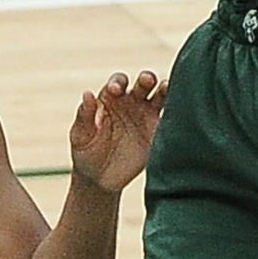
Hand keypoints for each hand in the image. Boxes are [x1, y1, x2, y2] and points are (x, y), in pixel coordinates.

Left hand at [64, 69, 165, 190]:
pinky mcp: (157, 132)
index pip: (118, 82)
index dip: (118, 83)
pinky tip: (177, 109)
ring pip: (159, 95)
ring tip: (166, 88)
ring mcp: (146, 115)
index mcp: (110, 98)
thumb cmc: (85, 153)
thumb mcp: (80, 135)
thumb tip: (87, 93)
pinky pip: (169, 117)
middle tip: (146, 81)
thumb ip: (85, 115)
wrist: (100, 180)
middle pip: (143, 83)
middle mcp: (130, 102)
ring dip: (164, 89)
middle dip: (146, 78)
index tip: (116, 90)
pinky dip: (174, 111)